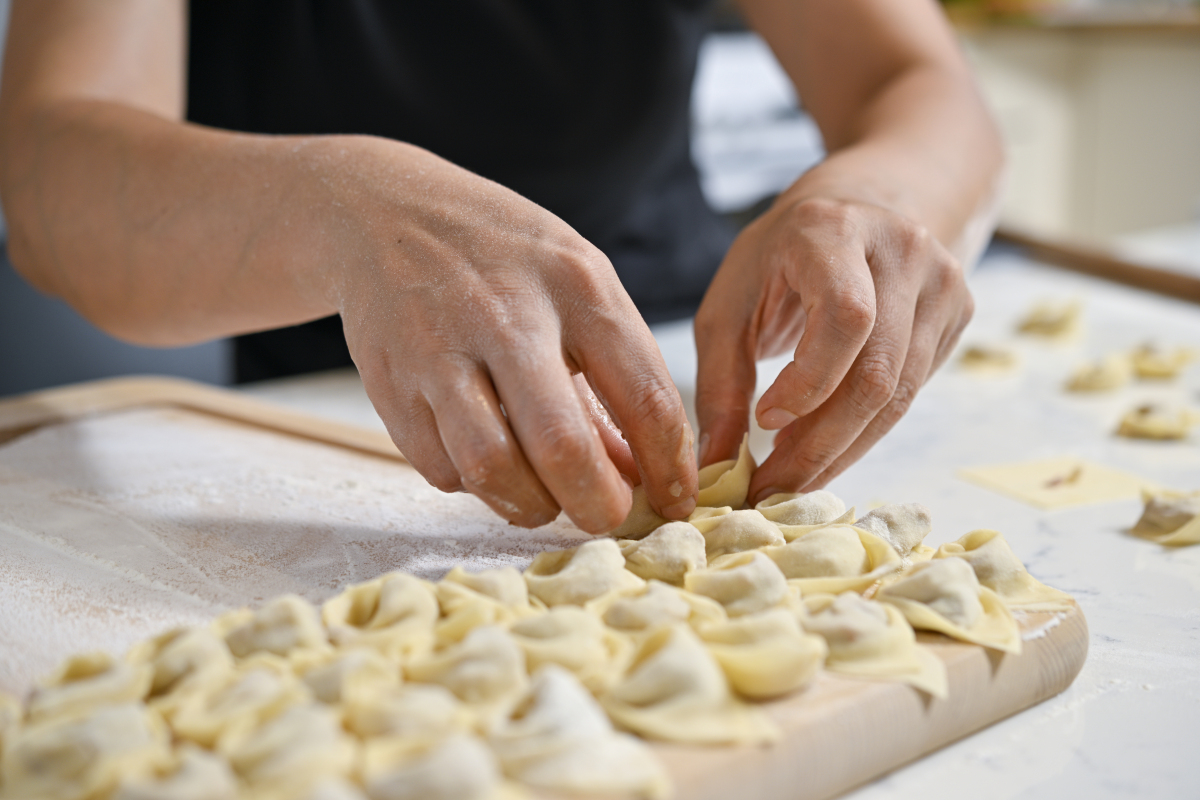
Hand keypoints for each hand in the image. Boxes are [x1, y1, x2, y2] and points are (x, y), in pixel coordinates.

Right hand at [322, 139, 696, 532]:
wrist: (384, 214)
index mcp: (575, 284)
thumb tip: (642, 474)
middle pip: (561, 444)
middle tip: (606, 516)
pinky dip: (476, 484)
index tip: (674, 501)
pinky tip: (490, 460)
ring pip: (491, 468)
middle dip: (596, 503)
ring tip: (546, 497)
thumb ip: (613, 373)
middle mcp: (507, 316)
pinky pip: (442, 468)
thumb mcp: (575, 283)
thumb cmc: (503, 256)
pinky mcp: (390, 386)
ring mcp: (440, 352)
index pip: (645, 395)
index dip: (670, 467)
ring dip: (531, 505)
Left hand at [694, 195, 972, 503]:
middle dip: (821, 445)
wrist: (868, 200)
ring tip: (792, 479)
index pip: (845, 318)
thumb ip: (720, 380)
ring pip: (901, 394)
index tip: (764, 422)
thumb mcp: (732, 300)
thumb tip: (717, 466)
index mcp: (835, 230)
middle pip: (877, 372)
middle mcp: (902, 250)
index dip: (809, 382)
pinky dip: (865, 432)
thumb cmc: (784, 255)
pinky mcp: (958, 313)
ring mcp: (942, 281)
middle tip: (771, 489)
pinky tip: (825, 448)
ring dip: (843, 450)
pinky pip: (913, 393)